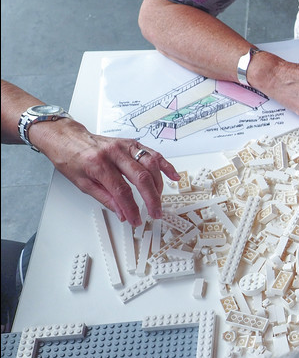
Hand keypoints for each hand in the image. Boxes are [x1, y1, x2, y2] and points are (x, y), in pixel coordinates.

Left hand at [29, 120, 179, 225]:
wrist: (66, 138)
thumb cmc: (70, 158)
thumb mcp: (82, 183)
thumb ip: (105, 198)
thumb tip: (122, 212)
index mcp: (98, 164)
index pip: (121, 191)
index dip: (131, 208)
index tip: (136, 219)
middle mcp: (113, 153)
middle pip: (140, 178)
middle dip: (151, 198)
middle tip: (155, 212)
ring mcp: (124, 146)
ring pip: (150, 165)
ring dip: (158, 184)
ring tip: (159, 198)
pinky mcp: (131, 143)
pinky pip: (153, 153)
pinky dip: (165, 165)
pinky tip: (173, 176)